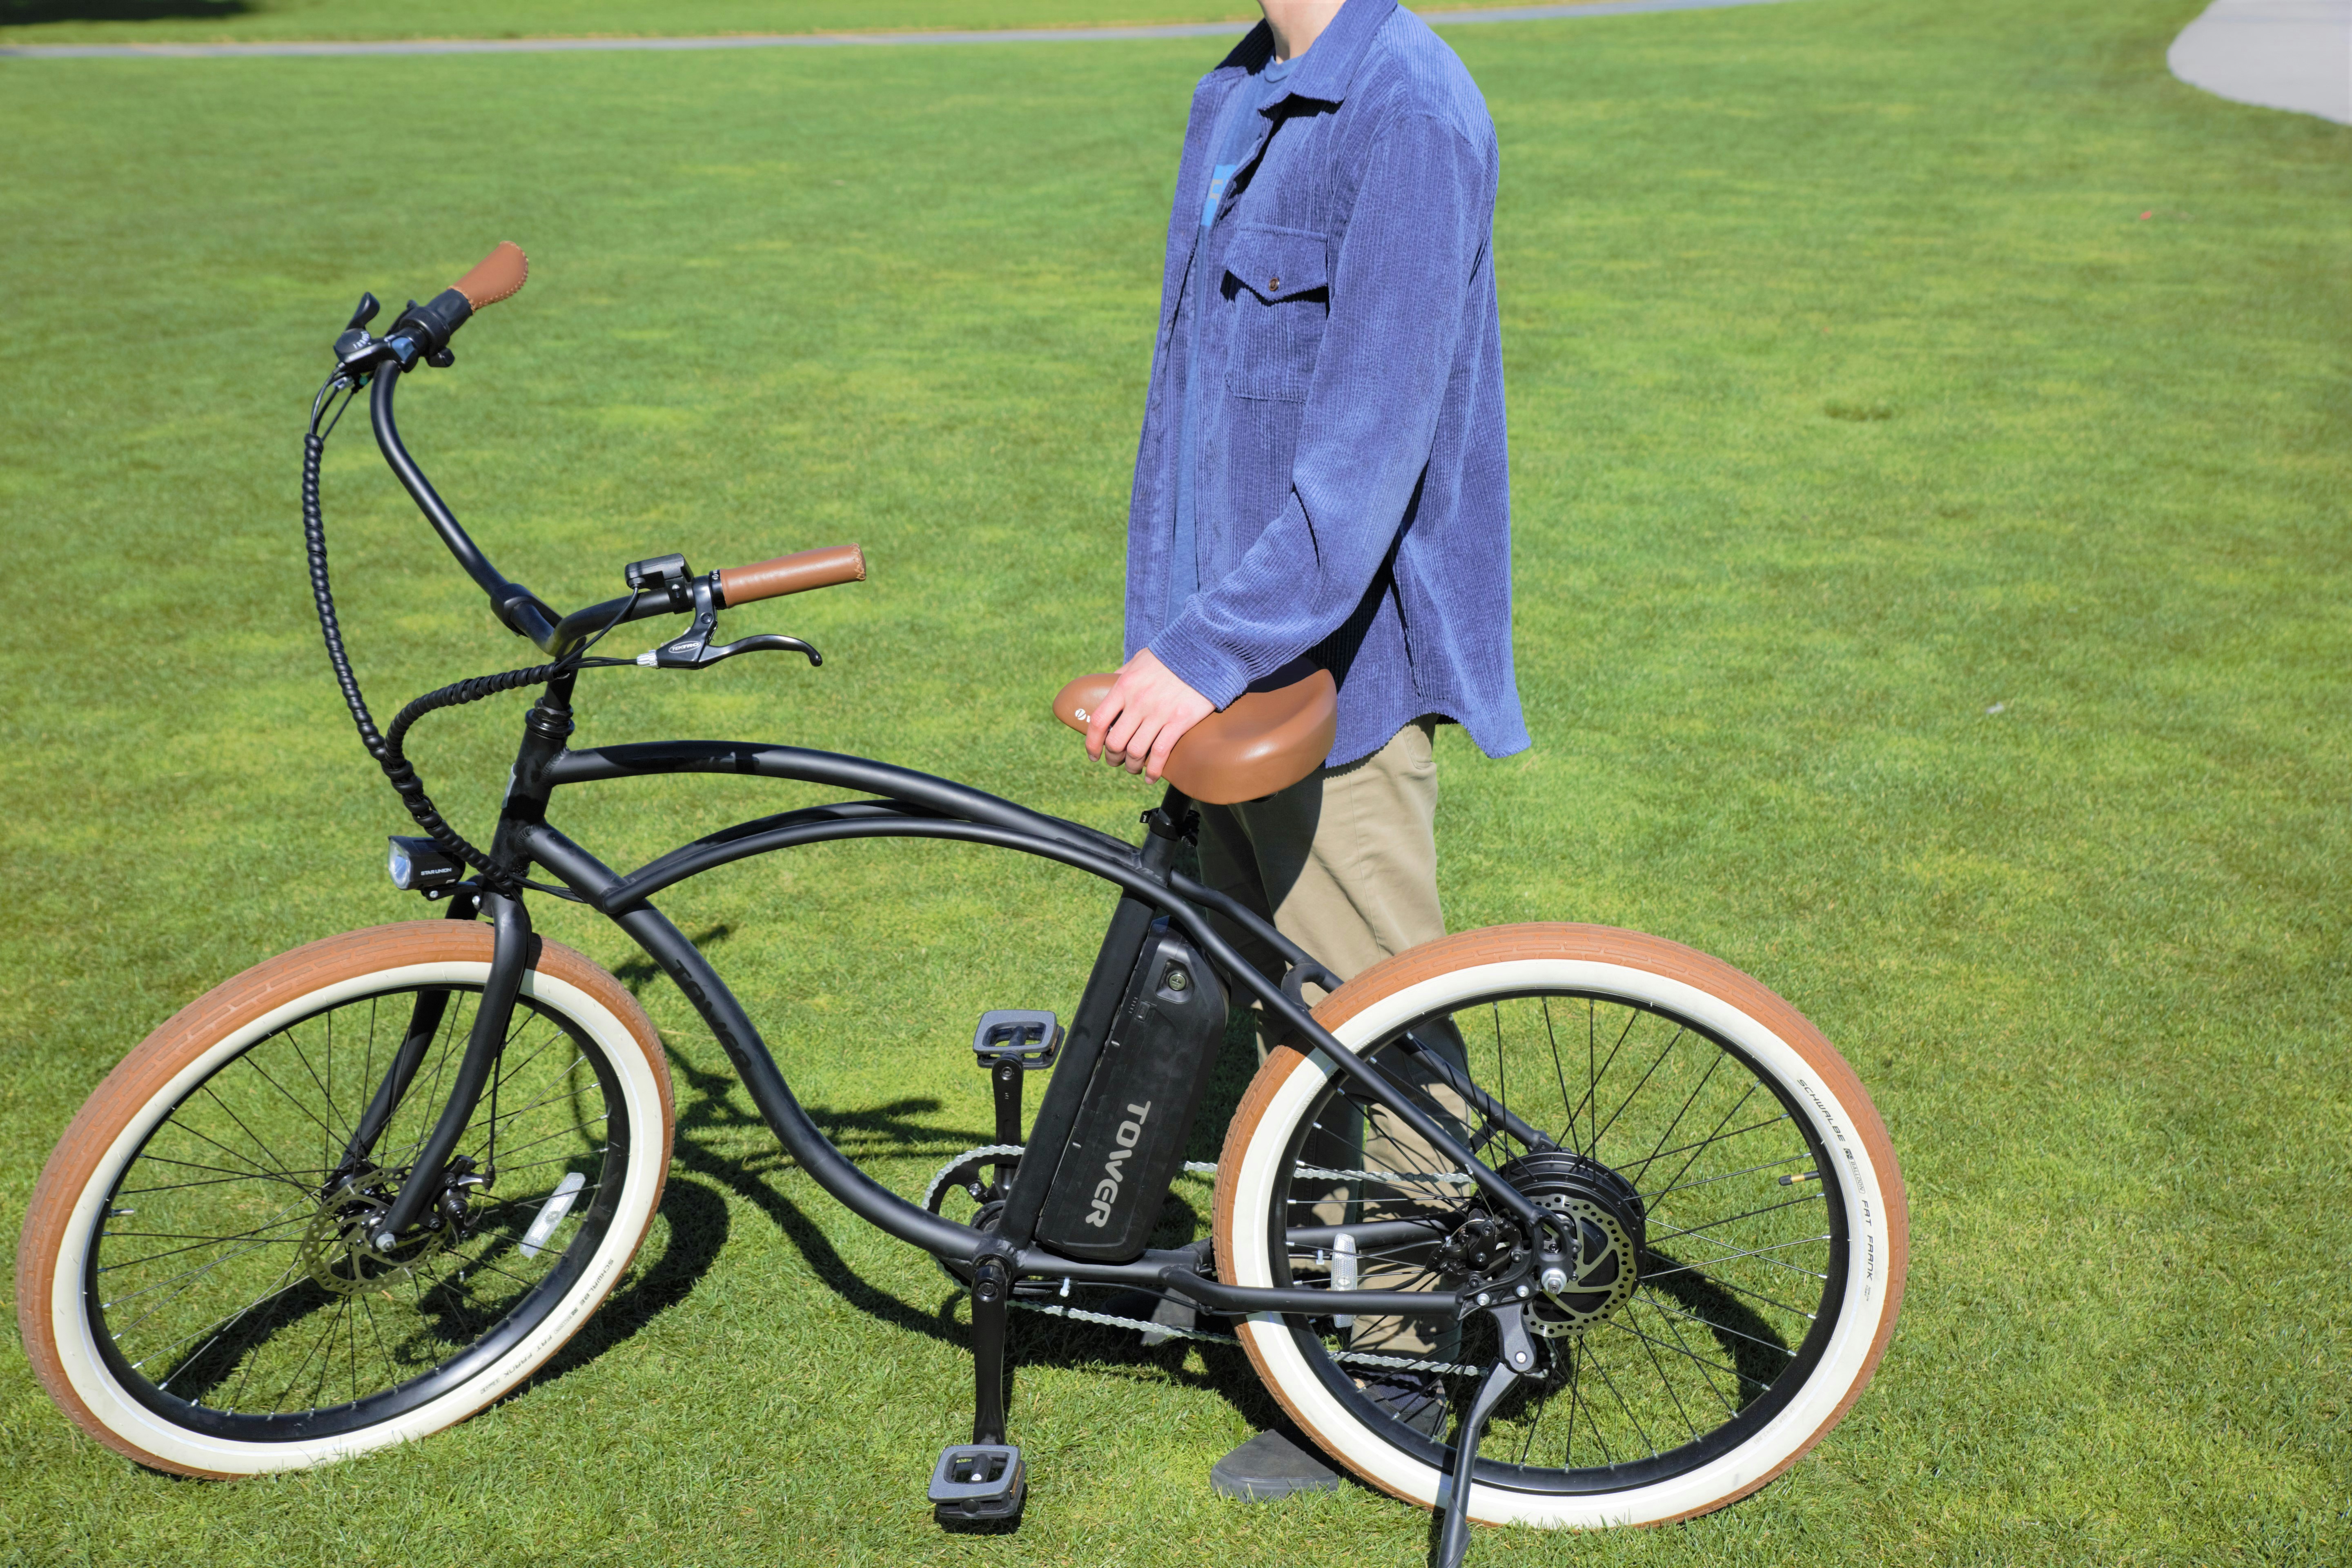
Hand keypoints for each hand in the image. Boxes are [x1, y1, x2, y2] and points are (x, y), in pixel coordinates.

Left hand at [1084, 649, 1214, 781]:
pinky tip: (1151, 777)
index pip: (1098, 721)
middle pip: (1115, 742)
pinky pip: (1160, 753)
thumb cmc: (1171, 655)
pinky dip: (1153, 770)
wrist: (1204, 651)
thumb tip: (1109, 684)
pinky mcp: (1179, 721)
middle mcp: (1138, 702)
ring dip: (1132, 766)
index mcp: (1124, 686)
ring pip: (1136, 752)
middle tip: (1116, 762)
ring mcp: (1159, 713)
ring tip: (1134, 769)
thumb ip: (1123, 674)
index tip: (1093, 754)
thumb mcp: (1139, 659)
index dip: (1091, 743)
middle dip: (1113, 758)